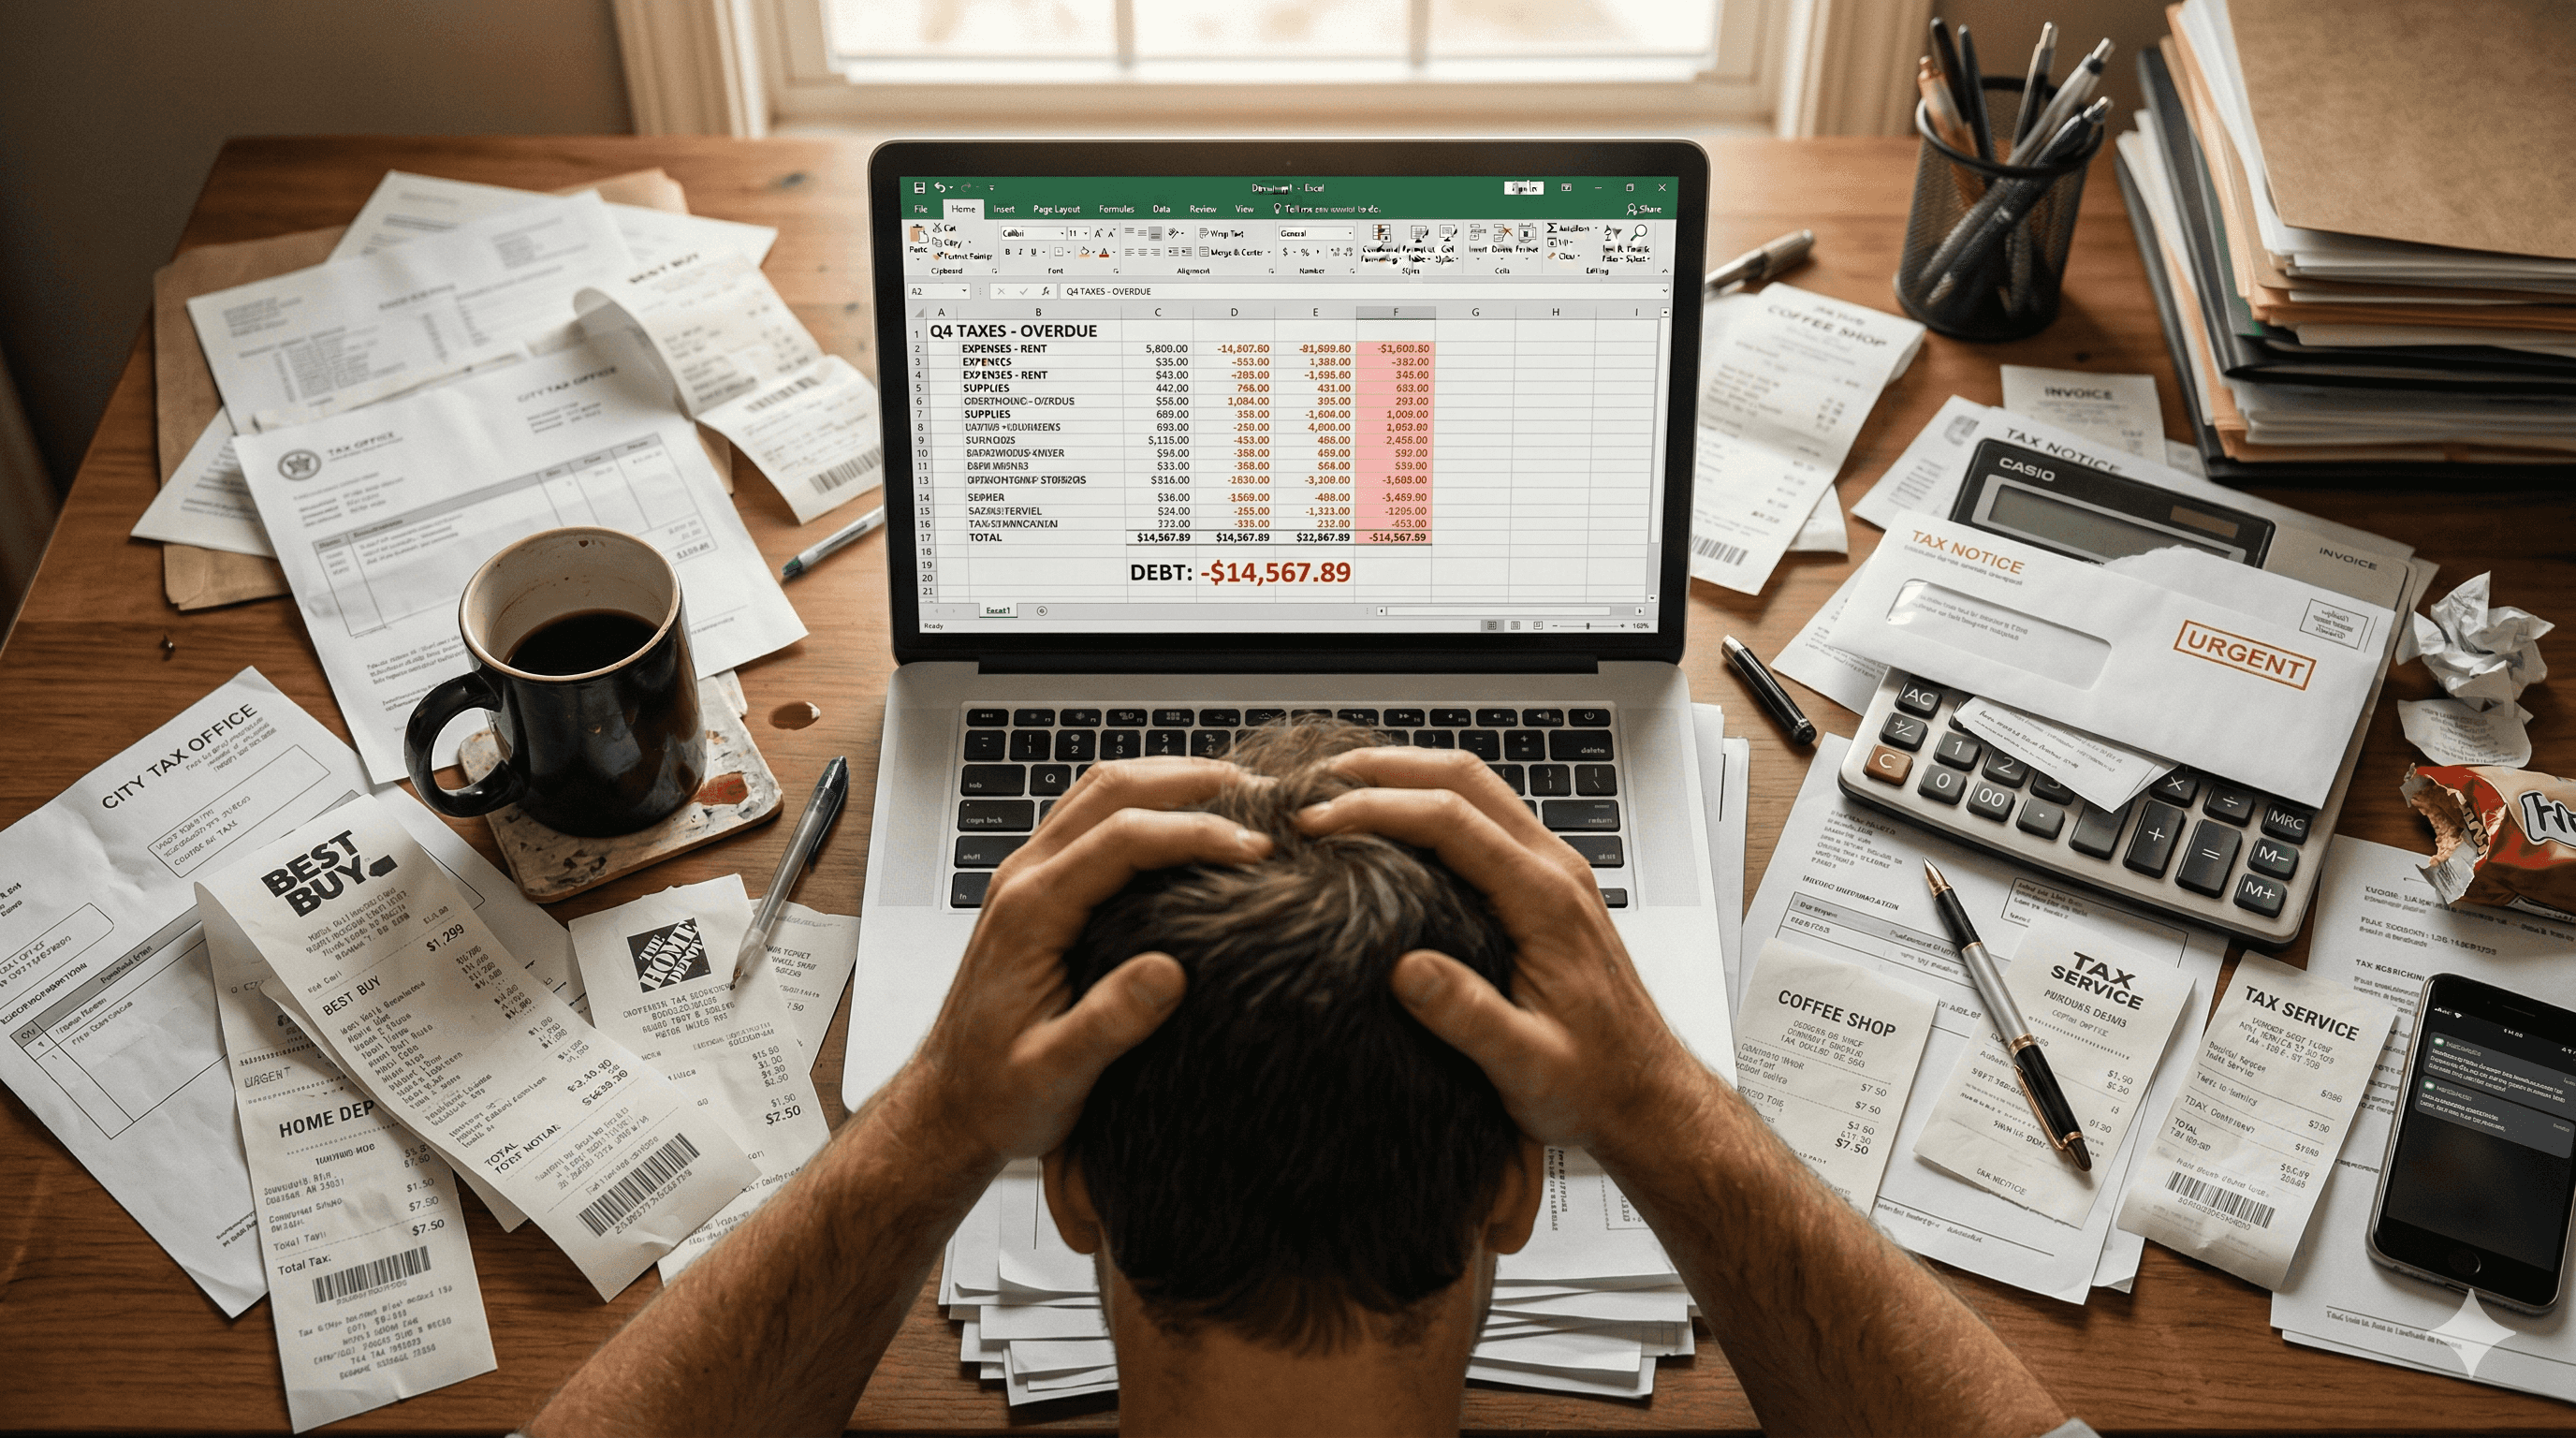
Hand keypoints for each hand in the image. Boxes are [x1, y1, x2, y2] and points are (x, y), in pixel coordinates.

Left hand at [906, 757, 1269, 1162]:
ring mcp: (1028, 875)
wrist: (950, 1103)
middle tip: (1266, 794)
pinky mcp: (1040, 885)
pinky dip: (1150, 800)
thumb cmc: (998, 1094)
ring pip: (1101, 789)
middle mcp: (1023, 877)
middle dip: (1194, 781)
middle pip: (1112, 787)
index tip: (1259, 849)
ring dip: (1172, 780)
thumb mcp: (1054, 1077)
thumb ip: (1107, 1025)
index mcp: (1030, 912)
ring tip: (1241, 794)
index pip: (1122, 838)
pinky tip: (1191, 820)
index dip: (1197, 833)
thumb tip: (1170, 973)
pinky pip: (1095, 814)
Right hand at [1294, 747, 1696, 1150]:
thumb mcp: (1527, 1067)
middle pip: (1464, 777)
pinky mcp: (1544, 886)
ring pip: (1476, 788)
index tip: (1315, 823)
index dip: (1377, 809)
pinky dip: (1428, 802)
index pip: (1452, 821)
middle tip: (1313, 780)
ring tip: (1337, 790)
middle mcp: (1555, 870)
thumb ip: (1470, 1019)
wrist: (1646, 1096)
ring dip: (1405, 776)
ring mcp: (1553, 872)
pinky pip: (1483, 818)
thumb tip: (1405, 971)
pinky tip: (1389, 826)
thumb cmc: (1594, 1085)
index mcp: (1547, 901)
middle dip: (1383, 767)